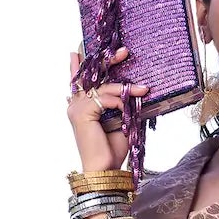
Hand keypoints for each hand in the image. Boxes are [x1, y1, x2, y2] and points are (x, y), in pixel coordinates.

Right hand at [67, 48, 147, 172]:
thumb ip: (123, 103)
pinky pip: (105, 98)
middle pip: (88, 75)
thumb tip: (137, 87)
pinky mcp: (81, 113)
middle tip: (123, 51)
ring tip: (143, 89)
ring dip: (125, 87)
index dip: (79, 64)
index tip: (78, 49)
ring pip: (102, 87)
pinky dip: (119, 101)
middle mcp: (75, 104)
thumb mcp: (121, 120)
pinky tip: (129, 108)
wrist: (105, 169)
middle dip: (106, 61)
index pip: (79, 79)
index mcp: (81, 106)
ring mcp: (76, 108)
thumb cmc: (112, 149)